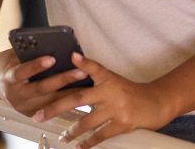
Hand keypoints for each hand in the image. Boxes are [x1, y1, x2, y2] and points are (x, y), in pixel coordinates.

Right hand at [0, 50, 90, 118]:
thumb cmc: (8, 62)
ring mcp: (22, 107)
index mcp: (7, 77)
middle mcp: (14, 95)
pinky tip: (81, 93)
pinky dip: (66, 100)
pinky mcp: (30, 114)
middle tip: (81, 72)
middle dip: (62, 80)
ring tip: (87, 83)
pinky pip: (51, 107)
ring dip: (70, 92)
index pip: (22, 72)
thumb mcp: (14, 54)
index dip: (36, 66)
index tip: (52, 58)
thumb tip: (55, 46)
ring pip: (50, 101)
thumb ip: (30, 53)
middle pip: (41, 88)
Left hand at [33, 53, 173, 148]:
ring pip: (87, 120)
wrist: (154, 103)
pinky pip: (100, 135)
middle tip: (39, 115)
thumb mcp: (113, 80)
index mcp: (108, 77)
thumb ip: (94, 78)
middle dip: (55, 107)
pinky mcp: (122, 124)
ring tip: (61, 136)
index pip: (94, 67)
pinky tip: (78, 147)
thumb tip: (70, 72)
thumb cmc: (128, 92)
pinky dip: (88, 142)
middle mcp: (111, 91)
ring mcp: (117, 108)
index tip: (71, 56)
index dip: (84, 62)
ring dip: (71, 130)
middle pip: (78, 98)